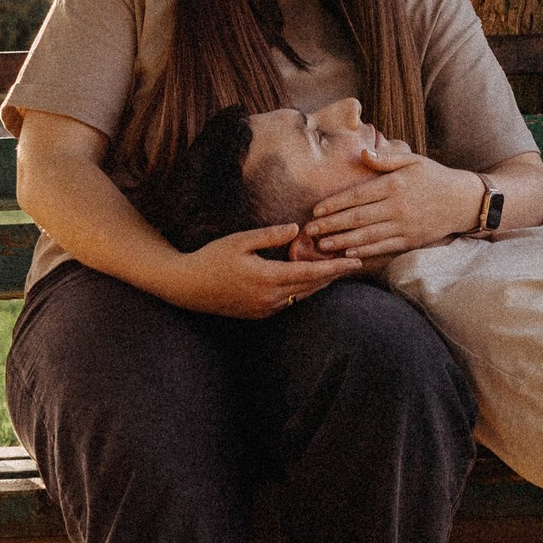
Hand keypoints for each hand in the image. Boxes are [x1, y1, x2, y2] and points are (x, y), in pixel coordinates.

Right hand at [165, 223, 359, 318]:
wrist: (186, 287)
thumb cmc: (211, 258)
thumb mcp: (239, 241)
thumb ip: (269, 235)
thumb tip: (297, 228)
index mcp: (267, 278)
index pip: (311, 274)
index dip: (336, 268)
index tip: (355, 261)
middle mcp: (270, 298)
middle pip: (311, 287)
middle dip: (334, 275)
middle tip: (354, 262)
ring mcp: (265, 309)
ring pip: (301, 296)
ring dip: (319, 284)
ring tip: (336, 270)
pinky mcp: (259, 313)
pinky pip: (288, 302)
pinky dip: (302, 291)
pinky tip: (309, 281)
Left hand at [309, 143, 483, 262]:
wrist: (463, 201)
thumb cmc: (434, 177)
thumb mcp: (412, 160)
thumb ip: (386, 159)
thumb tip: (363, 153)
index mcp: (395, 185)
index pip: (358, 195)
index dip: (335, 204)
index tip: (317, 210)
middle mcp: (398, 207)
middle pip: (358, 217)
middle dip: (331, 225)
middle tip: (310, 230)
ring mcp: (404, 226)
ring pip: (368, 236)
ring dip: (343, 241)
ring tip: (323, 245)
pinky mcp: (411, 240)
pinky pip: (384, 247)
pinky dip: (365, 251)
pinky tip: (349, 252)